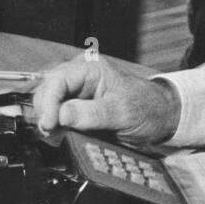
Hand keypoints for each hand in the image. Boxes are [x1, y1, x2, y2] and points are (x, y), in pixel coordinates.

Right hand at [32, 56, 180, 148]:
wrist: (158, 117)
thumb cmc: (146, 107)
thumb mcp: (122, 112)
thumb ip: (92, 113)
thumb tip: (62, 115)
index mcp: (90, 67)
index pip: (57, 79)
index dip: (49, 102)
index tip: (50, 124)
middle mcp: (78, 75)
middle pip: (46, 90)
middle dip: (45, 112)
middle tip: (52, 133)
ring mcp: (75, 91)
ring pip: (48, 102)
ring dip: (49, 120)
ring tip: (57, 136)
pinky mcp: (75, 106)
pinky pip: (56, 114)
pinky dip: (55, 126)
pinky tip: (61, 135)